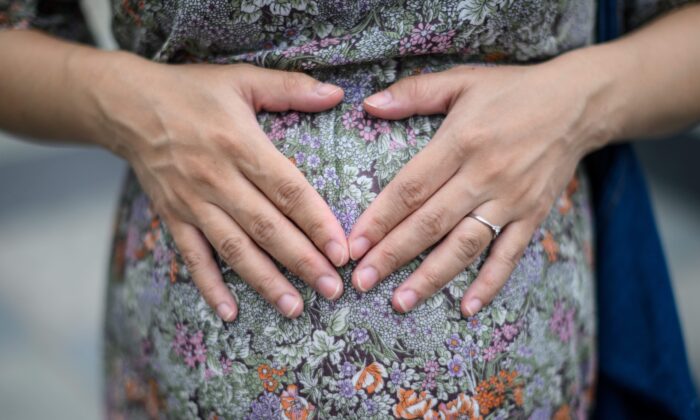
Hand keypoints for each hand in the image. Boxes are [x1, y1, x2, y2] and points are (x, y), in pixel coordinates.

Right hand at [93, 55, 349, 320]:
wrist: (127, 105)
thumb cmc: (191, 91)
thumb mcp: (242, 78)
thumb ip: (290, 87)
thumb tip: (336, 93)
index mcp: (240, 145)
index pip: (288, 190)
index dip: (317, 222)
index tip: (341, 251)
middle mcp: (217, 179)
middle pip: (267, 228)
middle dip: (303, 262)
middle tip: (333, 289)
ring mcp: (193, 202)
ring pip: (234, 249)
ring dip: (266, 281)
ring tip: (294, 308)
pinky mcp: (173, 216)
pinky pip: (192, 257)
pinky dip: (210, 285)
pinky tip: (229, 312)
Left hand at [347, 59, 606, 315]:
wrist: (577, 103)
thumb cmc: (512, 91)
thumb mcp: (461, 80)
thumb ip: (414, 92)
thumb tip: (368, 105)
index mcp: (461, 142)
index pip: (411, 188)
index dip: (380, 218)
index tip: (353, 244)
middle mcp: (484, 175)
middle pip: (431, 223)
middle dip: (393, 255)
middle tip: (362, 281)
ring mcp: (511, 200)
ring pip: (465, 246)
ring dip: (431, 277)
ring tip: (401, 302)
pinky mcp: (533, 216)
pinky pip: (509, 255)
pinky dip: (489, 283)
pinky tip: (467, 308)